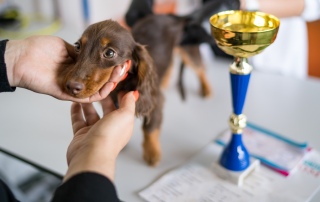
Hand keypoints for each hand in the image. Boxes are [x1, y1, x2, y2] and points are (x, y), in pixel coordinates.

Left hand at [5, 35, 123, 102]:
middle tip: (125, 67)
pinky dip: (101, 93)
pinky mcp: (68, 95)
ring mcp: (73, 88)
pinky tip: (111, 85)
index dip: (110, 66)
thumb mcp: (65, 46)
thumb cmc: (39, 50)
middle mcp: (77, 78)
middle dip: (115, 75)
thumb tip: (94, 52)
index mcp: (77, 67)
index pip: (98, 70)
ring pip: (97, 90)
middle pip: (100, 81)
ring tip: (121, 74)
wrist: (21, 57)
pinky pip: (88, 97)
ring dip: (111, 84)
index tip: (121, 60)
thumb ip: (80, 52)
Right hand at [64, 91, 136, 181]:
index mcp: (122, 125)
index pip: (123, 109)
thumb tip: (133, 94)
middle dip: (103, 99)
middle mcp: (110, 129)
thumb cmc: (110, 136)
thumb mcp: (125, 115)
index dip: (121, 98)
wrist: (90, 155)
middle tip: (98, 87)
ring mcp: (95, 132)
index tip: (117, 87)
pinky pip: (78, 121)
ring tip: (84, 92)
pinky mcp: (81, 135)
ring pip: (91, 115)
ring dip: (88, 104)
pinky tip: (74, 103)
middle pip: (107, 111)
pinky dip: (76, 112)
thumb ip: (129, 104)